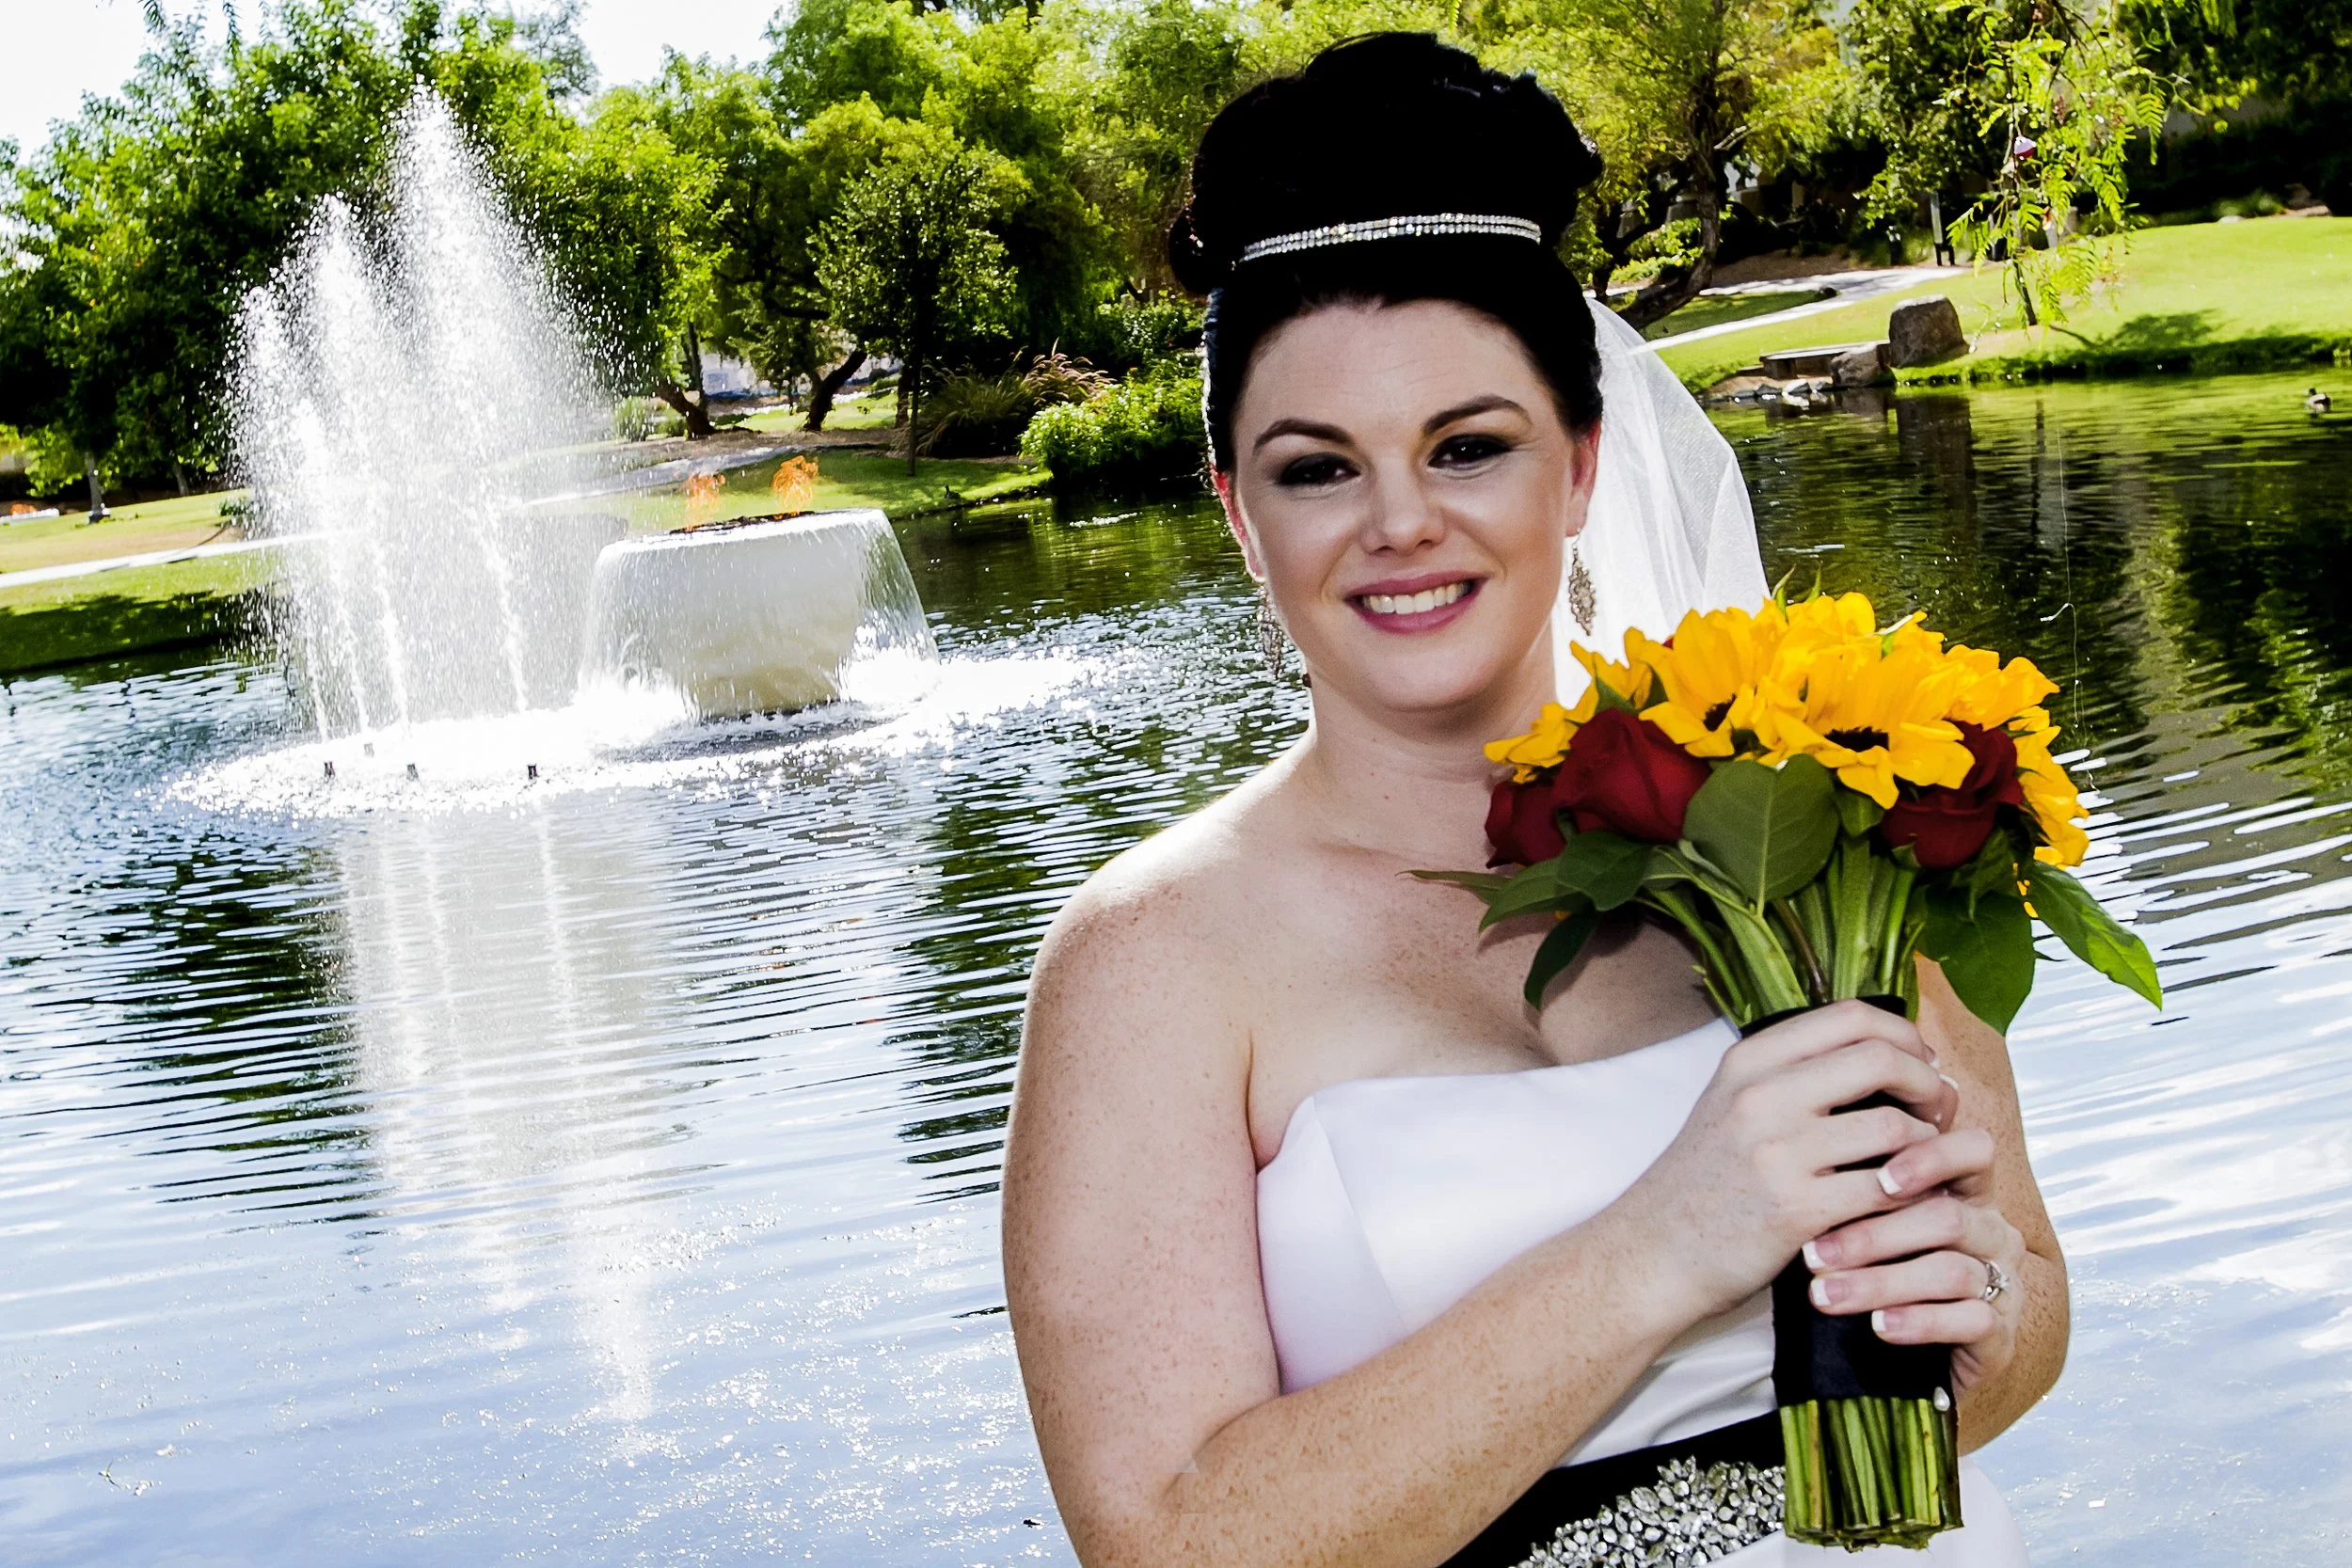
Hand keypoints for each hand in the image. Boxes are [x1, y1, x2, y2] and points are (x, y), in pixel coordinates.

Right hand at [1615, 1000, 1960, 1321]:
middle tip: (1939, 1112)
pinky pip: (1887, 1190)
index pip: (1852, 1017)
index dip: (1906, 1036)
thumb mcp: (1732, 1103)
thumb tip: (1890, 1052)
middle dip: (1929, 1085)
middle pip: (1881, 1060)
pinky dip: (1914, 1195)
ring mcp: (1777, 1153)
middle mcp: (1760, 1096)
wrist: (1656, 1251)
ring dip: (1930, 1147)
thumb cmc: (1707, 1179)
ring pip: (1896, 1128)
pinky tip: (1909, 1203)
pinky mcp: (1797, 1210)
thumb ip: (1795, 1073)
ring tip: (1927, 1163)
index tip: (1922, 1065)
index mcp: (1749, 1060)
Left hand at [1799, 1125, 2025, 1392]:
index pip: (1974, 1152)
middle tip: (1813, 1254)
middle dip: (1874, 1236)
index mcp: (1967, 1191)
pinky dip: (1919, 1323)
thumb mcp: (1868, 1220)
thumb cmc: (1880, 1266)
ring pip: (1952, 1272)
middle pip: (1948, 1218)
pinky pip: (1969, 1322)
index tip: (1879, 1179)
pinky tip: (1878, 1326)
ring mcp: (2003, 1281)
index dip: (1933, 1159)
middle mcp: (1992, 1231)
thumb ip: (1856, 1185)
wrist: (1903, 1352)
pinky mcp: (2001, 1333)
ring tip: (1823, 1295)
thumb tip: (1800, 1150)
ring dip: (1881, 1284)